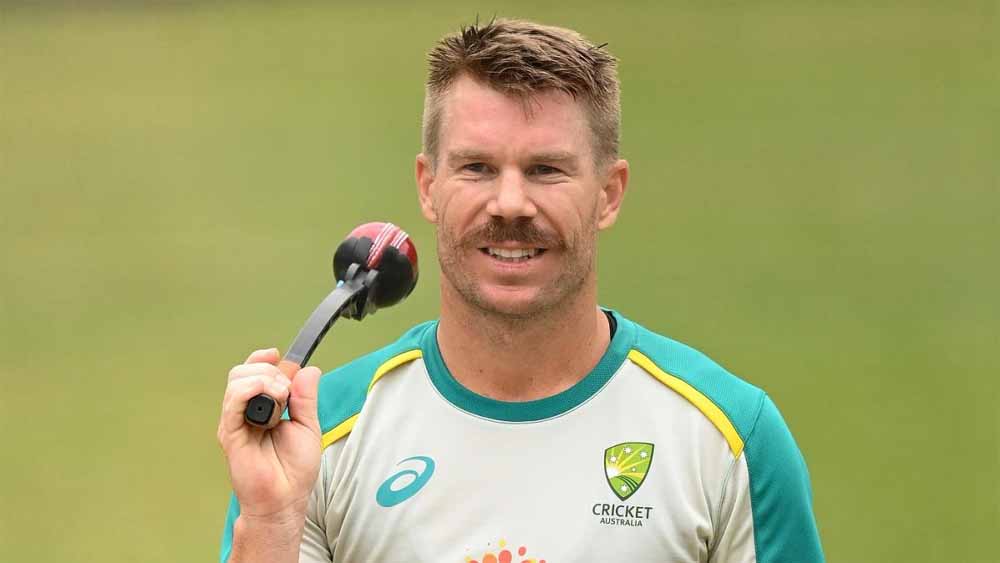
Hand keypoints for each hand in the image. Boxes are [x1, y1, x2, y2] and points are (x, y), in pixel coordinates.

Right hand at [217, 348, 322, 518]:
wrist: (285, 499)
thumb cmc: (294, 470)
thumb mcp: (309, 425)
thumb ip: (306, 397)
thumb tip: (309, 369)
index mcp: (261, 408)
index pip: (253, 371)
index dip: (264, 359)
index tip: (279, 356)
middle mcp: (244, 412)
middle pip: (244, 370)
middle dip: (270, 370)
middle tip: (288, 392)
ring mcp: (235, 421)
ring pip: (238, 379)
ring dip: (266, 380)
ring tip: (283, 400)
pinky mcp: (230, 433)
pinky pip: (233, 401)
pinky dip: (253, 390)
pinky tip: (271, 400)